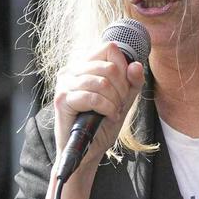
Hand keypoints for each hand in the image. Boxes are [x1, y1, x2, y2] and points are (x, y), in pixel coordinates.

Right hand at [53, 42, 144, 169]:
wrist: (89, 149)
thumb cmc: (103, 123)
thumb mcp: (125, 99)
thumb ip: (132, 81)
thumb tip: (136, 65)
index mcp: (85, 65)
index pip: (110, 48)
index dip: (123, 69)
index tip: (123, 89)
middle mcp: (72, 70)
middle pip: (110, 66)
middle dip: (122, 89)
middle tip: (118, 104)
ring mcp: (65, 83)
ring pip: (103, 82)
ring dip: (114, 101)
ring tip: (112, 111)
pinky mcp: (62, 99)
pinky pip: (93, 97)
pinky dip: (107, 109)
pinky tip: (107, 116)